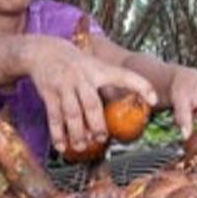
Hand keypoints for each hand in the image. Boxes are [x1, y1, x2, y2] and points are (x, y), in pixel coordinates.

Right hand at [28, 37, 157, 153]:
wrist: (43, 51)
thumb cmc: (75, 63)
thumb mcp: (95, 66)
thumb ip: (109, 84)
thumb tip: (129, 109)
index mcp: (99, 70)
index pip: (124, 76)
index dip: (141, 86)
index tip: (154, 100)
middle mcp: (82, 77)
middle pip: (92, 104)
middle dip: (98, 124)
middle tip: (102, 138)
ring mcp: (64, 85)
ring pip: (72, 114)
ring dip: (78, 133)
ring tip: (82, 146)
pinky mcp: (48, 93)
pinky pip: (53, 117)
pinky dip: (57, 134)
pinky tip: (62, 146)